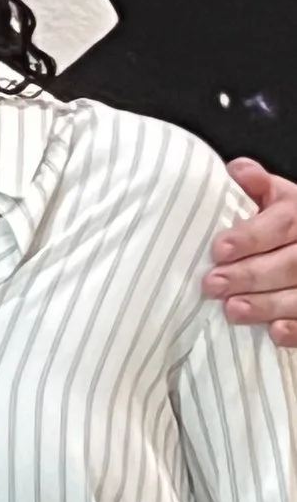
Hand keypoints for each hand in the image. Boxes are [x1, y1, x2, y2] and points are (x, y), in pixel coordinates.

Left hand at [204, 162, 296, 347]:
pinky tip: (274, 332)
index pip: (283, 223)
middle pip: (291, 263)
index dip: (252, 236)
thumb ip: (259, 186)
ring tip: (233, 310)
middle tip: (212, 284)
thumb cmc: (288, 221)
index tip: (219, 248)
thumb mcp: (279, 198)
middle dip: (251, 275)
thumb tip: (237, 169)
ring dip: (268, 304)